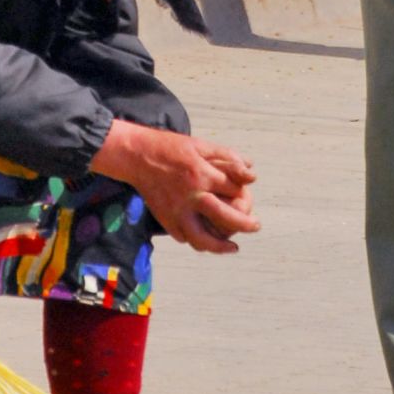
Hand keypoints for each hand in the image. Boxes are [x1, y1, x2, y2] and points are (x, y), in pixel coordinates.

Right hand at [89, 120, 259, 255]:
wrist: (137, 155)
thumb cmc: (170, 148)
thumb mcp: (200, 145)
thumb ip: (227, 157)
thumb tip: (251, 173)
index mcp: (202, 175)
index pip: (234, 190)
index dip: (243, 192)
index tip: (246, 193)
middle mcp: (192, 196)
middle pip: (226, 218)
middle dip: (246, 224)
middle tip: (255, 226)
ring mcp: (177, 211)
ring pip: (202, 239)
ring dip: (221, 247)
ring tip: (233, 248)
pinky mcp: (165, 219)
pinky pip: (183, 237)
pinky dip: (195, 241)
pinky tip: (205, 238)